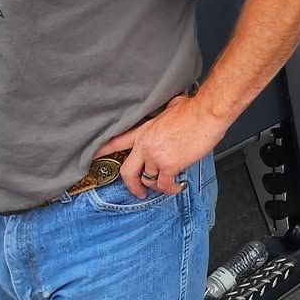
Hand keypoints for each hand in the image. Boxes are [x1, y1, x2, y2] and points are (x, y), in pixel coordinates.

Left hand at [97, 94, 231, 197]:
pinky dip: (170, 189)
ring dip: (157, 186)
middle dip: (132, 185)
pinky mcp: (170, 166)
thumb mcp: (170, 107)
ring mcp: (156, 157)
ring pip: (149, 180)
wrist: (205, 113)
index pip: (117, 142)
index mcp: (144, 131)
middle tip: (138, 192)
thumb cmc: (193, 109)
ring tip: (166, 185)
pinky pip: (165, 184)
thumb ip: (165, 114)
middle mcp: (146, 146)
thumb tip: (173, 109)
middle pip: (128, 172)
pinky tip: (177, 187)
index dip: (103, 151)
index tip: (94, 158)